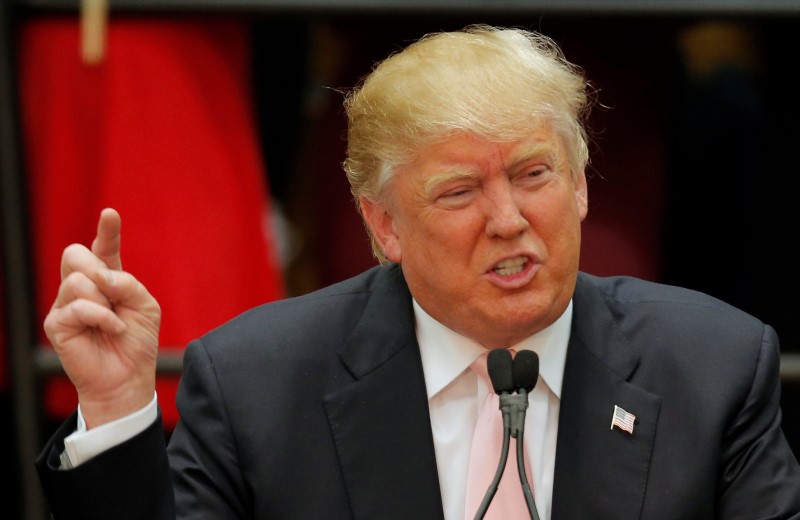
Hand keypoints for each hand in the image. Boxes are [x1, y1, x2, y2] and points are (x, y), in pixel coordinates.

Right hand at [43, 208, 160, 427]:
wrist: (128, 378)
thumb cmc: (137, 342)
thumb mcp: (145, 306)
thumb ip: (128, 283)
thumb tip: (100, 276)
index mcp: (107, 278)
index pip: (103, 248)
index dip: (107, 230)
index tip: (110, 213)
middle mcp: (83, 287)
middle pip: (74, 253)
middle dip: (98, 269)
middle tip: (113, 294)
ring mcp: (66, 304)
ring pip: (77, 279)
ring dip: (104, 299)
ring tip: (114, 321)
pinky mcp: (57, 323)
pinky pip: (77, 305)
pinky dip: (102, 316)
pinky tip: (112, 329)